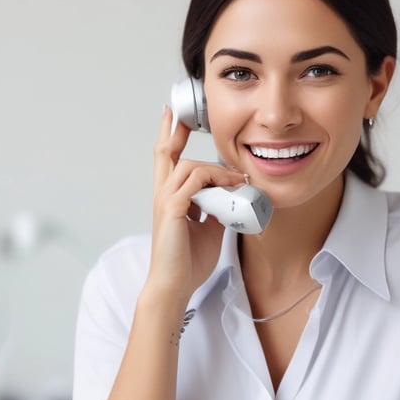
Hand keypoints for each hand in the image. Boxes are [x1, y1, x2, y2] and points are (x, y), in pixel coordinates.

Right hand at [147, 106, 242, 301]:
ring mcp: (166, 201)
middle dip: (173, 130)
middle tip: (181, 113)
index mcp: (170, 199)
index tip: (173, 117)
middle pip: (165, 153)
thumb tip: (232, 199)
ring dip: (216, 169)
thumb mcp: (209, 230)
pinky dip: (214, 180)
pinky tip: (229, 188)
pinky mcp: (173, 209)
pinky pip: (195, 182)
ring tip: (235, 180)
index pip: (167, 162)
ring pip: (190, 166)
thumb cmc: (187, 262)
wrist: (175, 286)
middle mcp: (163, 195)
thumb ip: (217, 211)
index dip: (169, 137)